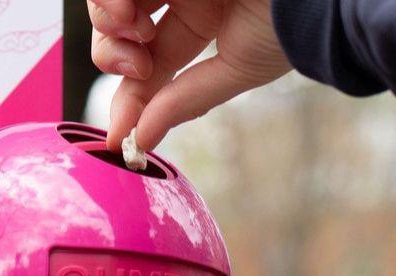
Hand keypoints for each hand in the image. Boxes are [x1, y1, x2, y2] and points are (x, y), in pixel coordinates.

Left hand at [88, 0, 291, 150]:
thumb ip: (184, 102)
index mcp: (200, 21)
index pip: (147, 64)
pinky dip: (109, 2)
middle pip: (117, 31)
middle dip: (112, 55)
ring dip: (106, 23)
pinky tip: (129, 14)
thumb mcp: (234, 70)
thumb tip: (140, 141)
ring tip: (135, 33)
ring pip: (108, 1)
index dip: (128, 99)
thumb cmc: (290, 25)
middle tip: (137, 67)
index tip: (117, 134)